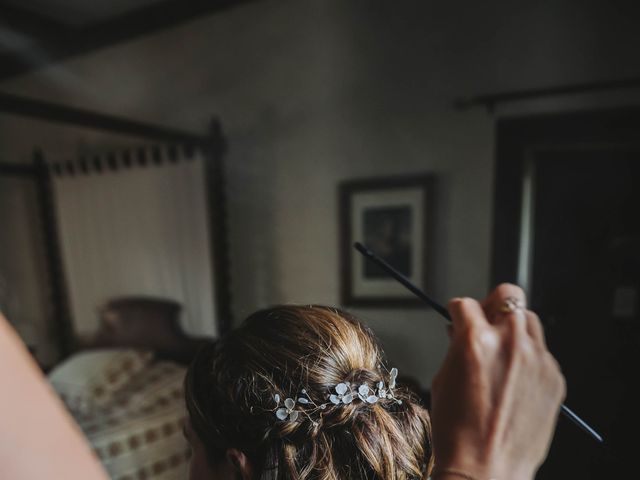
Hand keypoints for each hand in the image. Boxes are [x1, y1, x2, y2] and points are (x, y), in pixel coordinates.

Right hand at [430, 284, 565, 479]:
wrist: (486, 468)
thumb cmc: (458, 430)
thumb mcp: (444, 378)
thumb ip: (456, 346)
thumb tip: (462, 329)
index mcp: (475, 341)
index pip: (465, 303)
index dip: (457, 312)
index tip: (458, 318)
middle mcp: (510, 344)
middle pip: (508, 295)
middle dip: (492, 305)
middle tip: (485, 322)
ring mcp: (537, 360)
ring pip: (529, 320)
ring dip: (513, 328)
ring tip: (502, 352)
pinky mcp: (554, 378)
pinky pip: (542, 352)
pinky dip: (528, 357)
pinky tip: (515, 380)